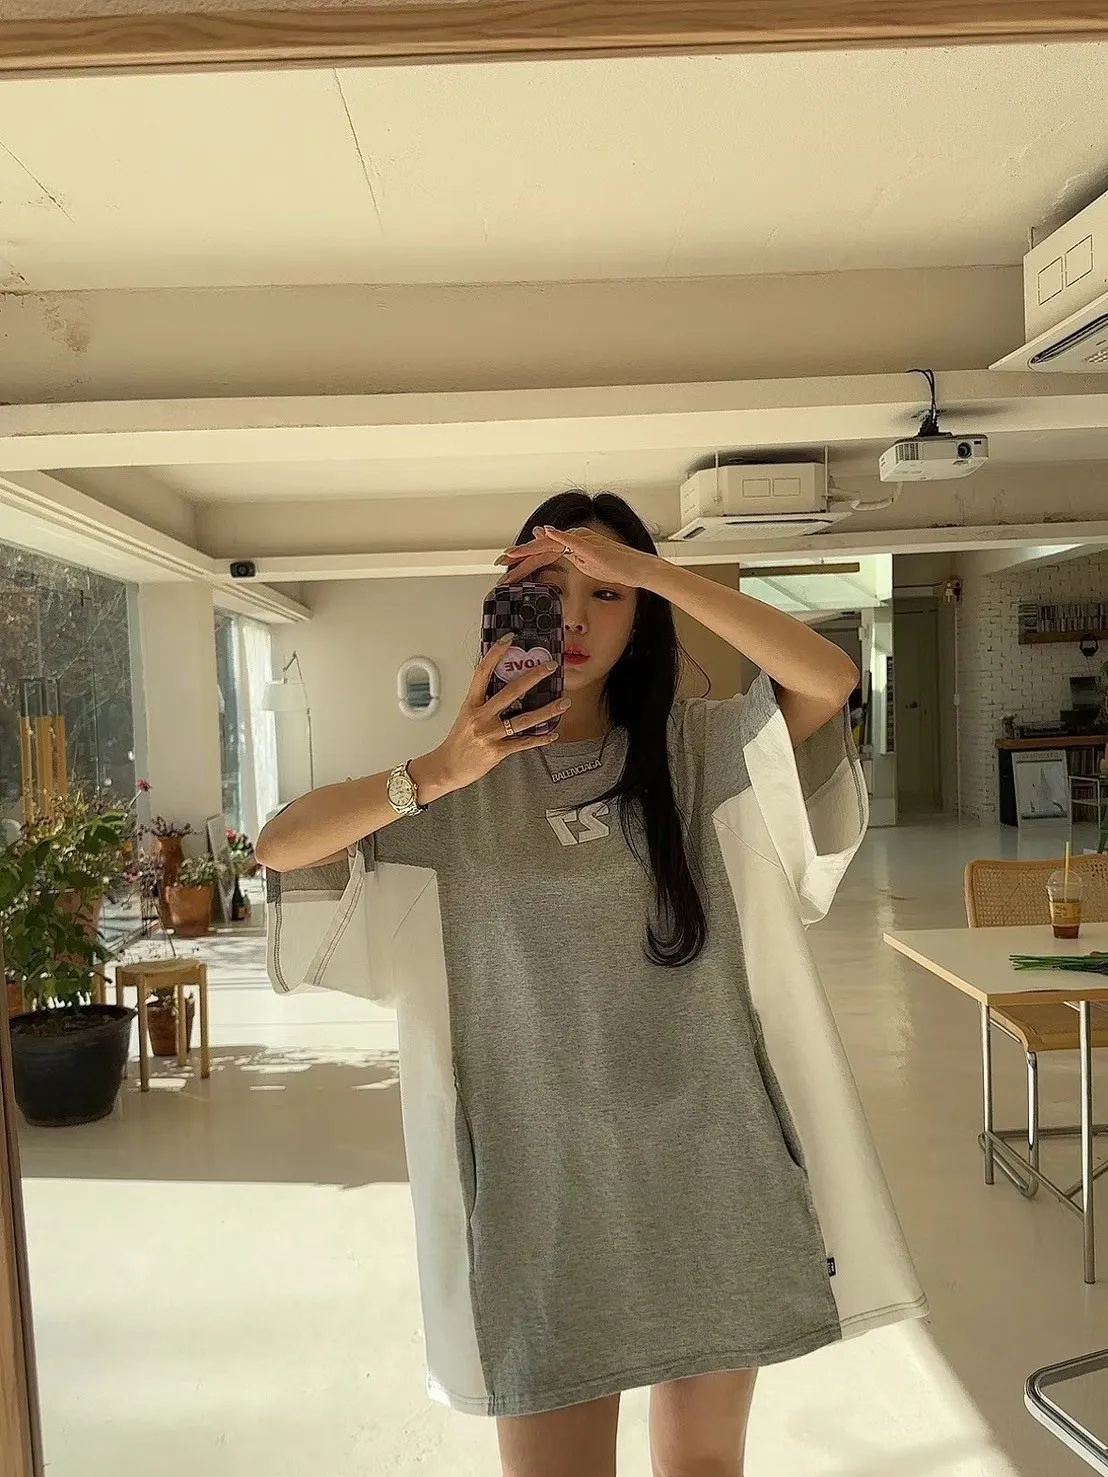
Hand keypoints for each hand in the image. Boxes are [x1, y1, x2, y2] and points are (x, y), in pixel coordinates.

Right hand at [425, 636, 568, 794]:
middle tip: (550, 667)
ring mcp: (490, 734)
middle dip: (533, 677)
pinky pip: (523, 743)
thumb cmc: (457, 742)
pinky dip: (540, 739)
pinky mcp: (497, 751)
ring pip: (524, 720)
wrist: (446, 768)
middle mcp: (481, 717)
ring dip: (547, 711)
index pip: (483, 672)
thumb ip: (482, 701)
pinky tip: (552, 734)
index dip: (495, 654)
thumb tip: (499, 685)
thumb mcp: (466, 715)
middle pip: (510, 692)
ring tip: (563, 703)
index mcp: (471, 704)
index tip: (509, 640)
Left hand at [496, 525, 656, 590]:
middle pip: (541, 548)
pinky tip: (544, 533)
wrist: (638, 569)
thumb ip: (570, 557)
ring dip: (529, 549)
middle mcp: (573, 538)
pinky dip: (557, 535)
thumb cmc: (617, 568)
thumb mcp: (588, 565)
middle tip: (499, 563)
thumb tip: (554, 550)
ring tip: (511, 555)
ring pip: (549, 543)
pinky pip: (571, 539)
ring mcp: (582, 540)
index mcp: (571, 545)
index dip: (522, 561)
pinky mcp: (591, 545)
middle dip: (518, 557)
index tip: (505, 570)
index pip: (542, 553)